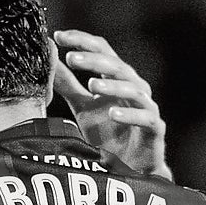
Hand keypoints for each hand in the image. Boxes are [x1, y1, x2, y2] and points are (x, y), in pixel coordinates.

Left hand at [52, 30, 171, 179]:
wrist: (128, 168)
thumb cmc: (107, 134)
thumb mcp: (83, 107)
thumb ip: (69, 85)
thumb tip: (50, 63)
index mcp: (116, 78)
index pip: (101, 50)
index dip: (82, 41)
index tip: (58, 36)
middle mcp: (134, 87)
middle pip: (116, 66)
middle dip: (94, 60)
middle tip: (71, 57)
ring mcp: (146, 107)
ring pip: (133, 89)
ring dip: (112, 85)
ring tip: (91, 84)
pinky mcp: (155, 129)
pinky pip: (146, 117)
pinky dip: (129, 115)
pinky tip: (111, 113)